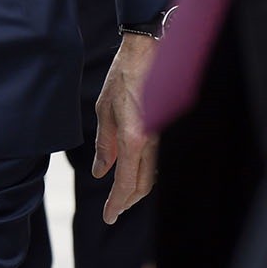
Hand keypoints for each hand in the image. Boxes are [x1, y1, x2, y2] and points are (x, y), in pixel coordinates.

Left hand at [93, 33, 159, 223]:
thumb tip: (100, 171)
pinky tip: (134, 171)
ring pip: (152, 174)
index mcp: (134, 137)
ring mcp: (163, 136)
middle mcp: (152, 141)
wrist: (150, 51)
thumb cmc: (124, 77)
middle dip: (127, 201)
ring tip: (120, 194)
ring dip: (136, 187)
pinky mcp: (166, 129)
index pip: (126, 182)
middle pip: (143, 184)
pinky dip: (145, 171)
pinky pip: (157, 159)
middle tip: (112, 210)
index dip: (117, 203)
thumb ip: (104, 144)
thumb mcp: (104, 110)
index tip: (108, 216)